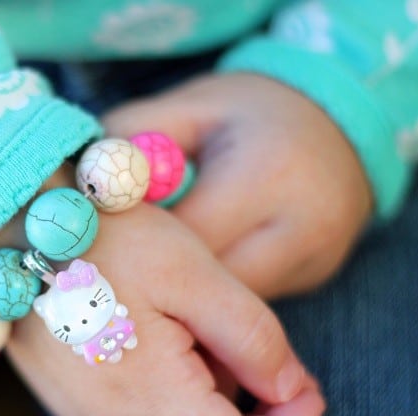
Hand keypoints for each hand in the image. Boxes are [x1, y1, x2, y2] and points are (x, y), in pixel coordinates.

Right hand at [6, 202, 324, 415]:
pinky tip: (181, 356)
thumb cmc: (107, 235)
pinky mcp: (75, 404)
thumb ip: (252, 337)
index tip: (308, 389)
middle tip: (283, 386)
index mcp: (145, 394)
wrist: (16, 223)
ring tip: (224, 355)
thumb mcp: (194, 271)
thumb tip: (289, 388)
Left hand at [103, 73, 372, 299]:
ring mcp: (312, 261)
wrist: (340, 122)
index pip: (184, 239)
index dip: (138, 250)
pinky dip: (211, 300)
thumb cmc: (250, 110)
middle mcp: (299, 228)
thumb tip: (77, 181)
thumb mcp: (191, 107)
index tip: (99, 251)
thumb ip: (134, 136)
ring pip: (226, 306)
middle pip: (208, 288)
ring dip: (184, 301)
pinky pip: (246, 302)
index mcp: (266, 175)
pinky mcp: (313, 278)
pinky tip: (183, 286)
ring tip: (144, 284)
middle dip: (157, 286)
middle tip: (112, 282)